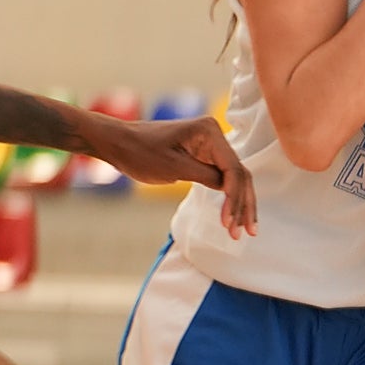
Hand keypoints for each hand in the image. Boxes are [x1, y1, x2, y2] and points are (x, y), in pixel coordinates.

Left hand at [91, 115, 257, 239]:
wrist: (117, 143)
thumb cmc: (140, 152)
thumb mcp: (173, 168)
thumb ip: (206, 177)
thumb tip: (230, 191)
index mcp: (210, 132)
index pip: (233, 169)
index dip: (234, 198)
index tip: (228, 223)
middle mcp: (215, 135)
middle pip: (239, 173)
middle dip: (243, 204)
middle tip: (247, 232)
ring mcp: (211, 145)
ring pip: (235, 177)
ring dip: (240, 203)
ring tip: (245, 230)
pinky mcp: (204, 155)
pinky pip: (223, 177)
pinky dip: (228, 196)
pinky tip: (233, 215)